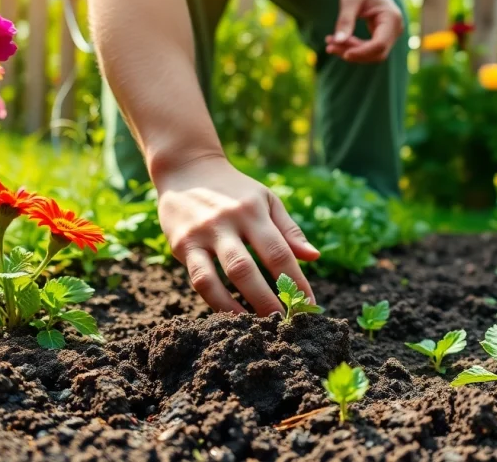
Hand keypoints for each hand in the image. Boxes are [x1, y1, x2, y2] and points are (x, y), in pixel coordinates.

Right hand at [153, 155, 319, 314]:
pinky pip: (200, 279)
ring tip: (259, 326)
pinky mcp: (182, 246)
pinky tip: (231, 315)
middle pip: (249, 269)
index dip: (296, 281)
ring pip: (220, 277)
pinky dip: (216, 301)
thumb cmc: (235, 189)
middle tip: (286, 322)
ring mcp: (201, 235)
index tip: (310, 305)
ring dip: (241, 306)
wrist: (186, 169)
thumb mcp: (266, 199)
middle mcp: (227, 222)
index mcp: (253, 211)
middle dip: (269, 300)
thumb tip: (314, 257)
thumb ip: (289, 229)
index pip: (279, 252)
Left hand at [326, 0, 403, 62]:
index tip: (340, 51)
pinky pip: (369, 49)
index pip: (379, 44)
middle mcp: (396, 29)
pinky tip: (336, 41)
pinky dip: (353, 48)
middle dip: (354, 53)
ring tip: (330, 43)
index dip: (361, 52)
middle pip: (377, 53)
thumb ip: (345, 21)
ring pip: (372, 54)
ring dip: (351, 52)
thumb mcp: (349, 1)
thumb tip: (337, 42)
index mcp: (392, 18)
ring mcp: (391, 35)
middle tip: (329, 46)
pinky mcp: (383, 38)